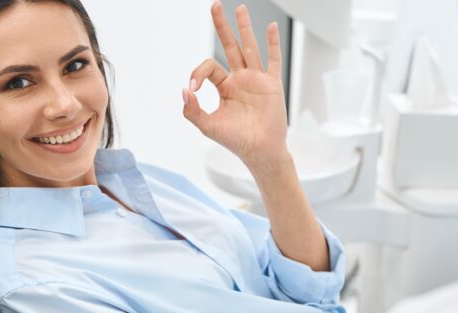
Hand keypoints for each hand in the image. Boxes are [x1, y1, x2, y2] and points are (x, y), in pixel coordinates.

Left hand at [182, 1, 288, 168]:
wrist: (260, 152)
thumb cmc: (235, 141)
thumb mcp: (208, 126)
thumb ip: (193, 110)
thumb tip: (184, 90)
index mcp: (224, 87)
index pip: (209, 68)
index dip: (197, 74)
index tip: (193, 90)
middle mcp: (240, 79)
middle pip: (230, 46)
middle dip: (222, 26)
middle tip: (215, 5)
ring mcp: (257, 80)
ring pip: (249, 48)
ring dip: (244, 28)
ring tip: (239, 8)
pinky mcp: (273, 84)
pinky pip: (273, 60)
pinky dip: (273, 44)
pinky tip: (271, 27)